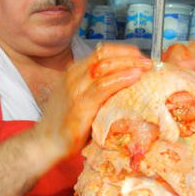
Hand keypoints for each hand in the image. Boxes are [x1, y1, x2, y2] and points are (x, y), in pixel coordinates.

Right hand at [36, 42, 151, 158]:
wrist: (45, 143)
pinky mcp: (80, 106)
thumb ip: (97, 91)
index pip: (101, 52)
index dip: (123, 51)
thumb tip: (126, 87)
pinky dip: (121, 79)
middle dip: (129, 55)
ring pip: (104, 67)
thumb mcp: (80, 100)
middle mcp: (73, 77)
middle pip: (104, 56)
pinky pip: (103, 87)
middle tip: (149, 62)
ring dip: (129, 64)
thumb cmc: (67, 124)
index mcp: (74, 72)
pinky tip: (135, 78)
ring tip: (146, 67)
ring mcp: (75, 90)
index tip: (139, 57)